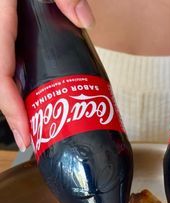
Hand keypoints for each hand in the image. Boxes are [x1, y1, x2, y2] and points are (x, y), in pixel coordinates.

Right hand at [0, 0, 93, 150]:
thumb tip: (86, 20)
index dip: (10, 108)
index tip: (24, 135)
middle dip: (11, 113)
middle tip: (31, 139)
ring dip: (11, 101)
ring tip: (30, 124)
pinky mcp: (4, 29)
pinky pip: (5, 61)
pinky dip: (12, 82)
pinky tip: (28, 95)